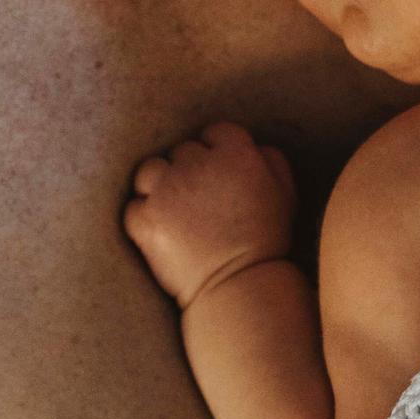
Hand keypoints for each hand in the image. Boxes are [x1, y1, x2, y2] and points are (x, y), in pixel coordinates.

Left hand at [123, 123, 297, 303]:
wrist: (238, 287)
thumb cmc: (265, 242)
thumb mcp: (285, 195)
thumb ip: (270, 160)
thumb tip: (252, 146)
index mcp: (236, 154)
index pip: (215, 132)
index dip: (217, 152)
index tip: (219, 176)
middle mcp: (197, 165)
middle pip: (182, 151)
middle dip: (189, 172)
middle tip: (200, 202)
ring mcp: (167, 190)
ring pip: (149, 170)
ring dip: (158, 187)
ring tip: (173, 212)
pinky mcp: (145, 218)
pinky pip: (134, 206)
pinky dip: (143, 219)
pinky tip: (161, 233)